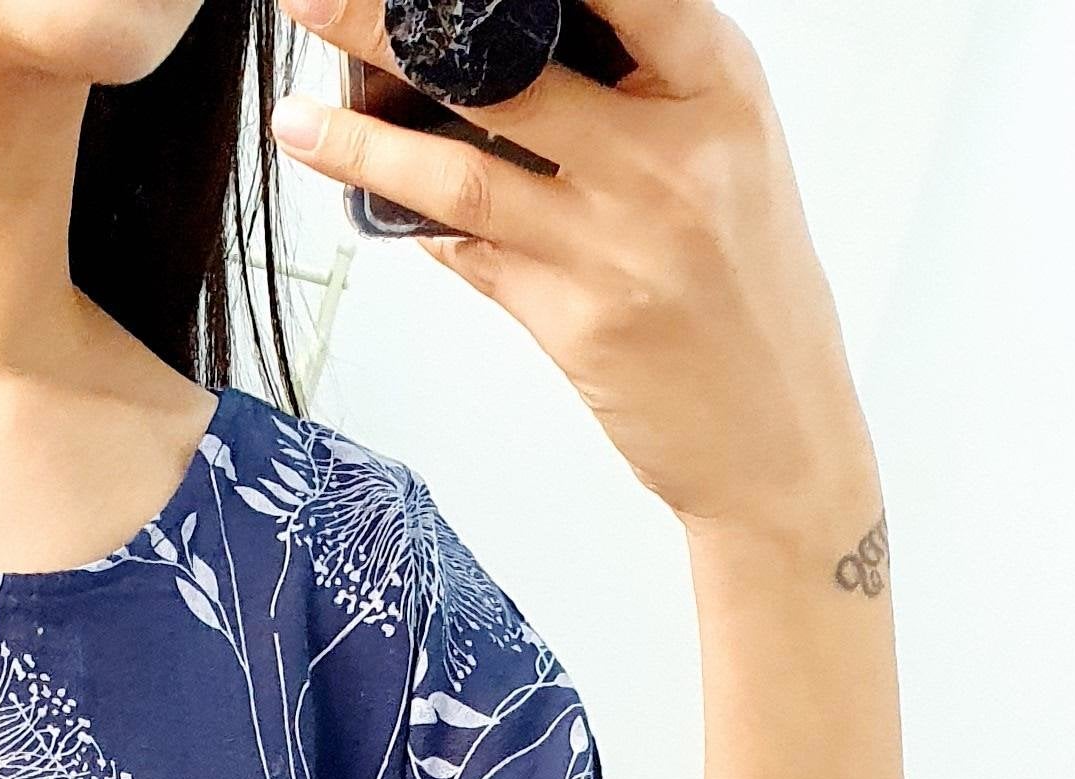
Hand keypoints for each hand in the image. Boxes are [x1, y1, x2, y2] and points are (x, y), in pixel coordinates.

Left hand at [270, 0, 882, 557]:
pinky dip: (414, 225)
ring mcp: (615, 243)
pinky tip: (363, 198)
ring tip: (294, 118)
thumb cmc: (752, 292)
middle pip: (505, 67)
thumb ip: (646, 94)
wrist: (779, 442)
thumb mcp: (732, 158)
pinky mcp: (573, 322)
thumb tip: (509, 51)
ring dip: (362, 144)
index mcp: (719, 88)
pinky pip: (469, 256)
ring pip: (459, 173)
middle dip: (392, 26)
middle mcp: (669, 156)